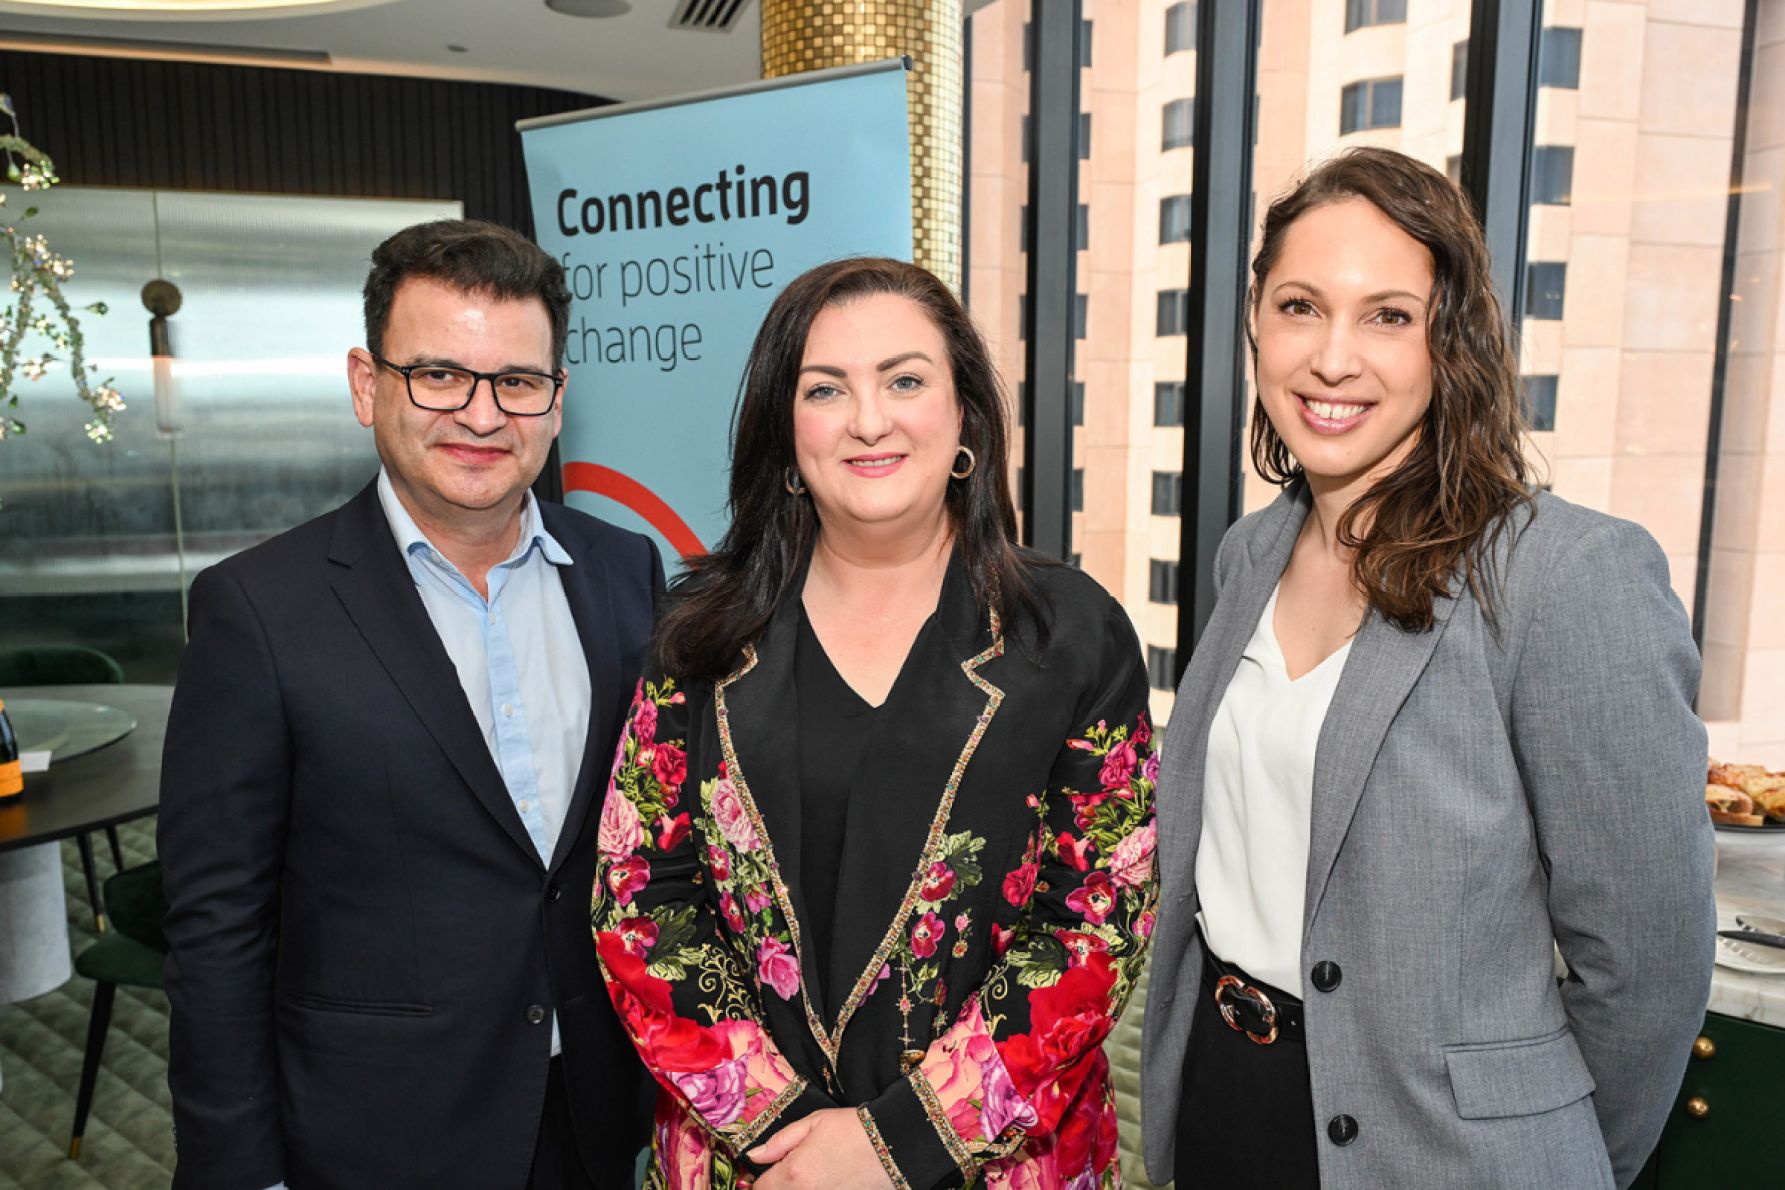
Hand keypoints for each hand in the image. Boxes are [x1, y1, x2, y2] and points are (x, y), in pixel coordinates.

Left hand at [747, 1108, 890, 1189]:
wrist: (893, 1144)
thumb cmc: (853, 1129)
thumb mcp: (813, 1123)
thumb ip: (779, 1141)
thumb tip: (755, 1155)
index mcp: (794, 1173)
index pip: (760, 1187)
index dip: (763, 1177)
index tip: (773, 1168)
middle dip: (779, 1185)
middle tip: (794, 1171)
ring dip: (798, 1189)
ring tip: (814, 1175)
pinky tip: (827, 1182)